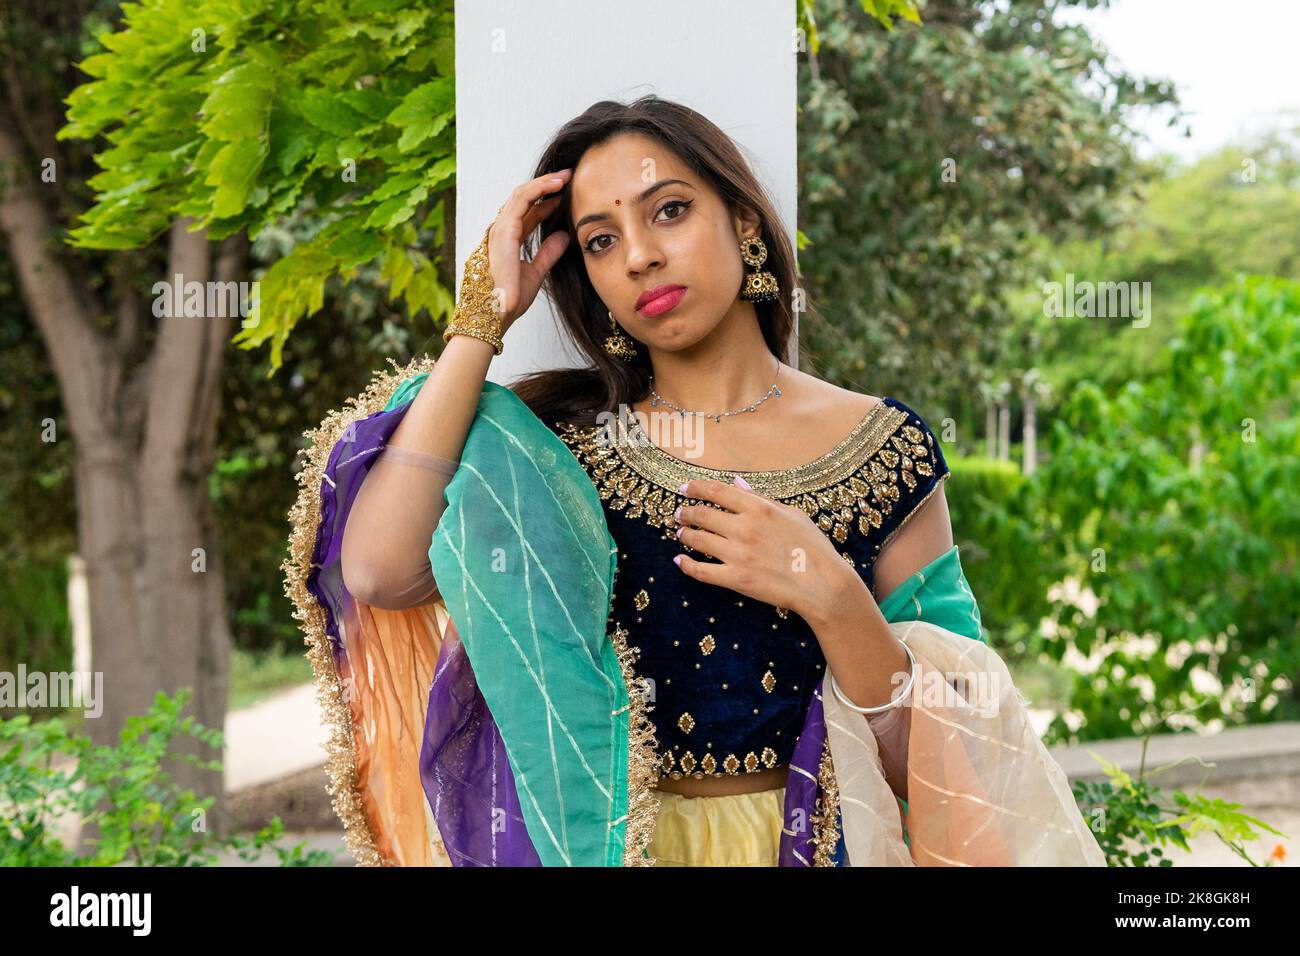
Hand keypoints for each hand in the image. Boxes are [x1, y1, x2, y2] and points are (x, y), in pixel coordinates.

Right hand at [486, 169, 572, 327]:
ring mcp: (500, 228)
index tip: (566, 195)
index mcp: (507, 240)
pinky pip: (522, 199)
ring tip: (566, 176)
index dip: (547, 201)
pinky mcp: (504, 230)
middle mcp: (501, 230)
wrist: (496, 314)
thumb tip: (564, 236)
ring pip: (522, 194)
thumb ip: (548, 253)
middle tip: (569, 177)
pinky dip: (540, 189)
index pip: (528, 213)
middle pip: (525, 198)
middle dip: (547, 186)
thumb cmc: (509, 299)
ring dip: (545, 182)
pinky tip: (557, 185)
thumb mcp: (536, 272)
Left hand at [672, 476, 859, 622]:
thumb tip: (738, 485)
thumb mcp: (793, 514)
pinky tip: (680, 560)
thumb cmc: (813, 548)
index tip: (684, 488)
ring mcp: (738, 554)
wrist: (822, 585)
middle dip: (686, 513)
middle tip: (680, 514)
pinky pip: (701, 571)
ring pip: (698, 540)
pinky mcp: (736, 579)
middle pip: (702, 515)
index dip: (696, 488)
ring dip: (685, 535)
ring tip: (681, 534)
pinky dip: (686, 565)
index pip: (717, 492)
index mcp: (759, 509)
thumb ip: (762, 499)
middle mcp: (744, 528)